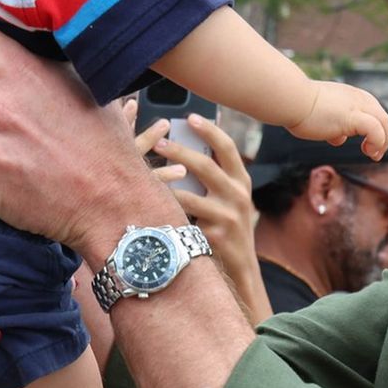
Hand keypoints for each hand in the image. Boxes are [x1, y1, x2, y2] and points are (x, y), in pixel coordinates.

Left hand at [148, 114, 272, 324]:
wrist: (242, 271)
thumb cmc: (227, 228)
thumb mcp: (229, 199)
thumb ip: (213, 178)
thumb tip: (183, 148)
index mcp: (241, 181)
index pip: (227, 147)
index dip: (209, 130)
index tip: (190, 117)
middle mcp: (238, 195)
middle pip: (205, 166)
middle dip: (180, 152)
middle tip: (159, 142)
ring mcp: (227, 216)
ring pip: (189, 194)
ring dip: (165, 183)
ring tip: (146, 174)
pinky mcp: (214, 236)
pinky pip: (183, 219)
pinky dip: (166, 211)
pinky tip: (149, 206)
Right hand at [287, 80, 387, 159]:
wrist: (290, 99)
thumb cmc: (298, 107)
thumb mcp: (321, 115)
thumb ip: (333, 125)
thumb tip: (339, 139)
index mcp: (350, 96)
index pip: (373, 111)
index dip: (375, 129)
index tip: (367, 145)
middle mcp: (356, 98)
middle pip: (383, 116)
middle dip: (384, 137)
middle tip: (375, 153)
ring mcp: (355, 107)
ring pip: (384, 121)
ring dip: (384, 141)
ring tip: (373, 155)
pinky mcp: (351, 118)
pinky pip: (375, 129)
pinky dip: (377, 142)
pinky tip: (368, 151)